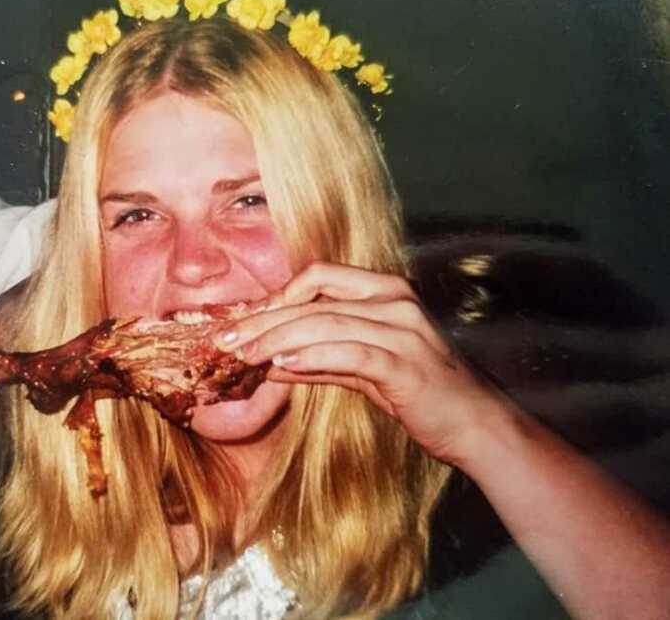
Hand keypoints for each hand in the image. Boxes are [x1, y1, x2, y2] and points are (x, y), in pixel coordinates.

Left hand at [215, 262, 506, 464]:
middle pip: (313, 300)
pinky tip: (281, 367)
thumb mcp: (362, 370)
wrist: (475, 424)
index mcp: (384, 290)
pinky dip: (311, 357)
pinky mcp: (406, 363)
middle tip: (224, 340)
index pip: (318, 276)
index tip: (241, 322)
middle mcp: (394, 300)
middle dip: (263, 321)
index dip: (275, 296)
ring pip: (325, 323)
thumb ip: (318, 360)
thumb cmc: (419, 393)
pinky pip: (350, 353)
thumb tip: (268, 363)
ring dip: (277, 339)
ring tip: (243, 356)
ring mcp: (403, 328)